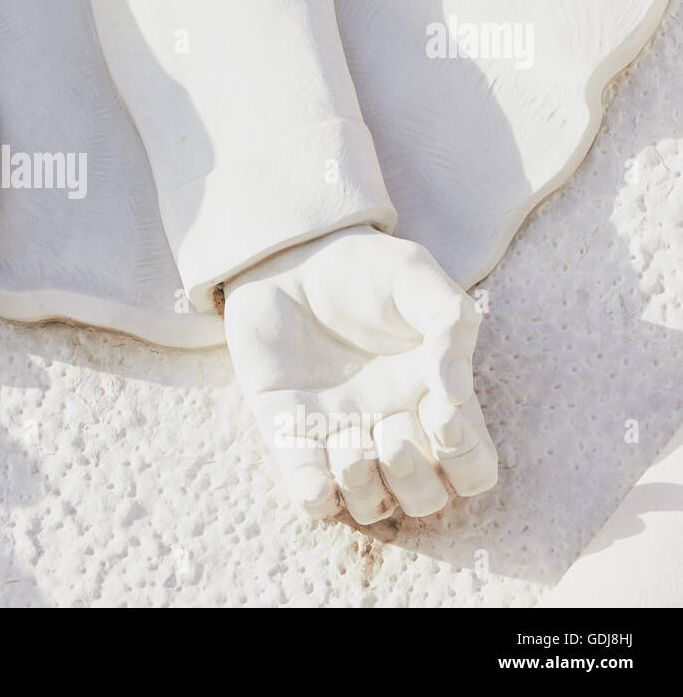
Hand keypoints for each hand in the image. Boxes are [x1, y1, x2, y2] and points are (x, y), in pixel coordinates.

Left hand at [223, 226, 496, 522]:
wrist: (290, 257)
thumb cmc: (363, 269)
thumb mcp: (416, 278)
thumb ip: (450, 326)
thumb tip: (454, 391)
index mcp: (436, 400)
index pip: (473, 469)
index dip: (466, 459)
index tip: (441, 412)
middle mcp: (393, 428)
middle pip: (425, 501)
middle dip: (414, 479)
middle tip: (391, 427)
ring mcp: (340, 436)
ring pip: (369, 507)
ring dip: (364, 488)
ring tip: (349, 437)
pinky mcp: (290, 433)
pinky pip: (309, 496)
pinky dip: (315, 496)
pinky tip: (315, 468)